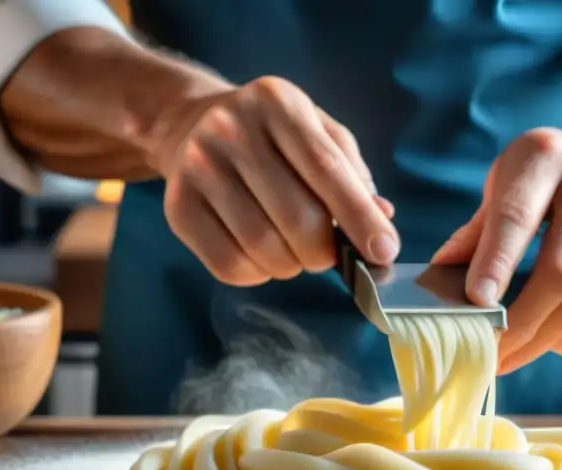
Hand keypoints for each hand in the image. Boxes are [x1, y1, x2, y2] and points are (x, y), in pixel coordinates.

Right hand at [155, 76, 398, 285]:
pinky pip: (228, 265)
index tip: (384, 251)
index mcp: (278, 103)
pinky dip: (258, 274)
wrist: (190, 125)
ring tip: (292, 250)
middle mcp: (232, 129)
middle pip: (296, 217)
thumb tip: (381, 219)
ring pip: (263, 247)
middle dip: (323, 251)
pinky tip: (262, 256)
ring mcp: (198, 167)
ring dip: (291, 265)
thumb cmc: (272, 138)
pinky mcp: (178, 205)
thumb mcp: (317, 134)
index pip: (326, 168)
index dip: (359, 216)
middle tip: (326, 254)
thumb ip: (352, 175)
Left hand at [431, 126, 561, 373]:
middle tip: (485, 353)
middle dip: (518, 322)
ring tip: (506, 358)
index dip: (496, 262)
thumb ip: (474, 233)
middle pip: (561, 272)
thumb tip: (441, 285)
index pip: (519, 217)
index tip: (475, 303)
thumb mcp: (501, 187)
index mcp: (547, 157)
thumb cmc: (537, 184)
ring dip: (539, 341)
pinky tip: (541, 341)